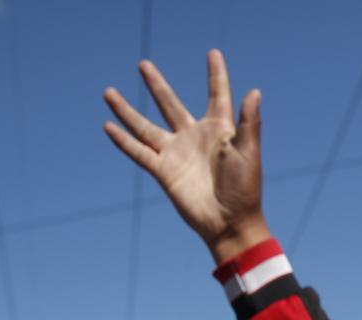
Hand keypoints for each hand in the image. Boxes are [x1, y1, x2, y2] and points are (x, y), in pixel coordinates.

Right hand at [104, 50, 270, 262]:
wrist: (230, 223)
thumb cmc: (244, 190)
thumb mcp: (248, 152)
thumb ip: (249, 121)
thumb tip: (254, 90)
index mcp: (219, 130)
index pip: (217, 95)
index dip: (216, 76)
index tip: (213, 54)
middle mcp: (194, 138)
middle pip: (170, 105)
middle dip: (157, 86)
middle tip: (144, 65)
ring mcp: (177, 154)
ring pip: (146, 126)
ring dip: (127, 110)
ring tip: (109, 92)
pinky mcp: (164, 172)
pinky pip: (139, 152)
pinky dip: (123, 141)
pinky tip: (108, 126)